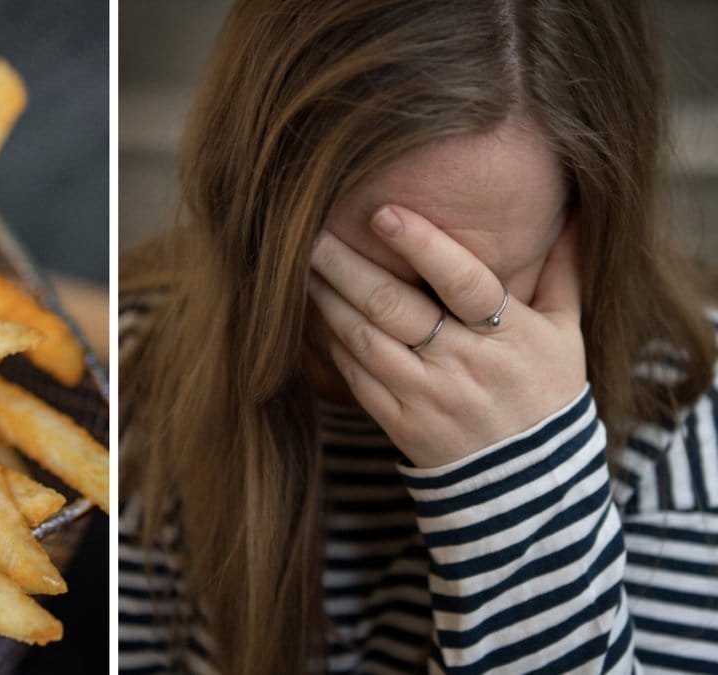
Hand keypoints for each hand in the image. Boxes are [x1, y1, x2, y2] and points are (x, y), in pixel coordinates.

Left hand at [307, 205, 585, 467]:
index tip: (384, 213)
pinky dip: (333, 343)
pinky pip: (356, 377)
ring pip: (366, 341)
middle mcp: (465, 366)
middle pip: (396, 309)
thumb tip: (574, 211)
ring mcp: (428, 398)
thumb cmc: (546, 393)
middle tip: (316, 234)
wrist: (531, 484)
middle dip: (349, 268)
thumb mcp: (566, 334)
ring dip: (330, 301)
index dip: (423, 246)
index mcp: (510, 337)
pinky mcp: (400, 424)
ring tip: (306, 267)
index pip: (464, 282)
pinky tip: (318, 315)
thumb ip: (560, 271)